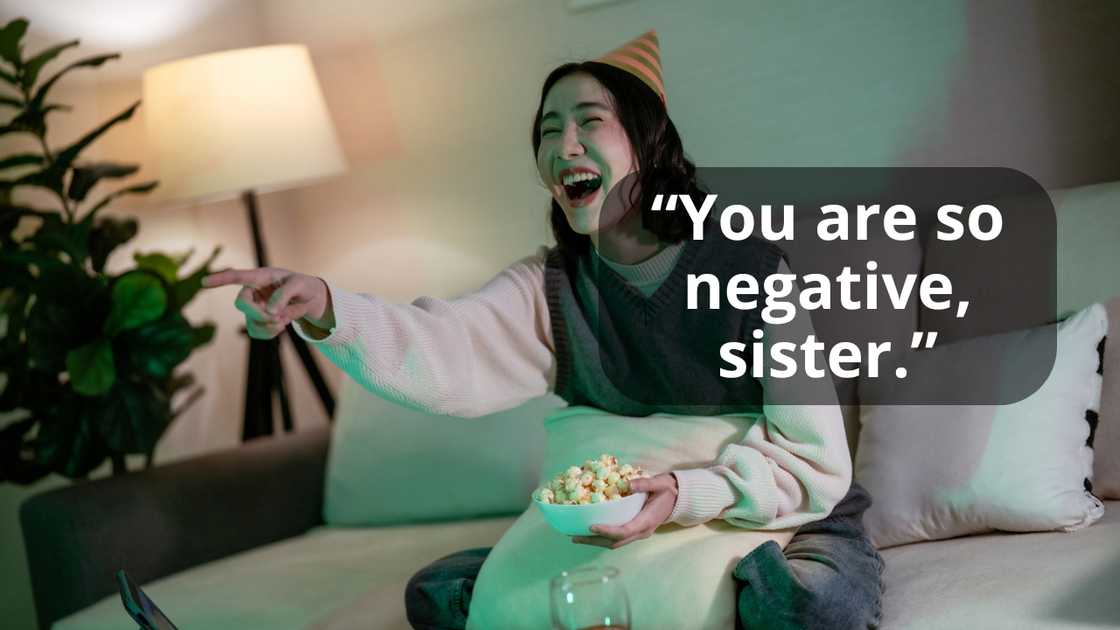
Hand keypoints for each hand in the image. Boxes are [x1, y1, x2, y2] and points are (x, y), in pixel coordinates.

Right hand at [202, 267, 333, 339]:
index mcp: (261, 276)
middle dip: (259, 315)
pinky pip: (255, 332)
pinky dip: (270, 333)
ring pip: (250, 322)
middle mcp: (253, 291)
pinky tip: (281, 325)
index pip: (237, 276)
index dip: (220, 279)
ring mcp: (253, 307)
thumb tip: (269, 311)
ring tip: (286, 320)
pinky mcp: (257, 321)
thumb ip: (285, 294)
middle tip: (279, 319)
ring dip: (269, 326)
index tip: (203, 282)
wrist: (310, 299)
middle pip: (241, 304)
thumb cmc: (304, 286)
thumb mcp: (300, 285)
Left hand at [572, 473, 677, 549]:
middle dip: (594, 540)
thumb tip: (627, 484)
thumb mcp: (660, 483)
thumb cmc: (668, 490)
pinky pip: (616, 538)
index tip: (591, 526)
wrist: (678, 499)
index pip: (624, 531)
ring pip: (614, 543)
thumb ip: (645, 483)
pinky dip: (601, 537)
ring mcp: (638, 533)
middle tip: (574, 535)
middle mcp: (641, 531)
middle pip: (615, 542)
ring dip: (595, 541)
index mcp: (647, 521)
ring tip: (576, 536)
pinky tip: (589, 532)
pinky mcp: (634, 531)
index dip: (607, 531)